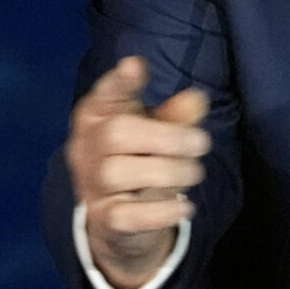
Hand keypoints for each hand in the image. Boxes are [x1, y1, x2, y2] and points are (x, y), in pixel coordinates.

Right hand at [65, 56, 210, 288]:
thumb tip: (196, 99)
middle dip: (166, 137)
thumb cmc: (140, 160)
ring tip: (195, 173)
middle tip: (202, 143)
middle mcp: (87, 147)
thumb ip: (176, 117)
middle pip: (116, 134)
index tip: (136, 66)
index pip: (105, 94)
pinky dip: (161, 212)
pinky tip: (186, 207)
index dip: (120, 81)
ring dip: (169, 172)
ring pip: (118, 173)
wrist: (120, 221)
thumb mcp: (159, 133)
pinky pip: (127, 216)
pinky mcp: (104, 220)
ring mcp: (92, 185)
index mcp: (98, 116)